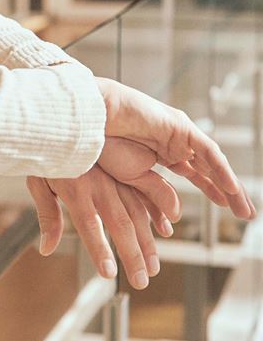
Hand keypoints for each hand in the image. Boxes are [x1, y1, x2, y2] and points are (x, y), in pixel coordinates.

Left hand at [28, 137, 180, 286]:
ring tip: (153, 268)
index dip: (99, 249)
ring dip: (147, 242)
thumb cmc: (49, 155)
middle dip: (132, 255)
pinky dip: (157, 214)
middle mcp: (100, 187)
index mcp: (75, 190)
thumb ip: (47, 216)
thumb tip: (46, 248)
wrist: (67, 121)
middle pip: (119, 224)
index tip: (109, 273)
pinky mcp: (125, 172)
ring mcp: (116, 179)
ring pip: (137, 213)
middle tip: (142, 281)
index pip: (89, 225)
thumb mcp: (39, 181)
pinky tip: (164, 230)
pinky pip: (145, 195)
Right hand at [97, 77, 255, 219]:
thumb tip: (177, 217)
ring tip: (245, 209)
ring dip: (231, 186)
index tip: (229, 209)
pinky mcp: (181, 128)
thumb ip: (159, 195)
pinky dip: (220, 171)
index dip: (214, 191)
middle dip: (229, 192)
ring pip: (213, 163)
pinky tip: (232, 189)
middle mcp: (176, 143)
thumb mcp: (135, 179)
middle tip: (246, 214)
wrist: (94, 122)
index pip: (198, 175)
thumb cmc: (105, 146)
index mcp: (164, 153)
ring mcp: (180, 134)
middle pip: (210, 170)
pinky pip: (207, 151)